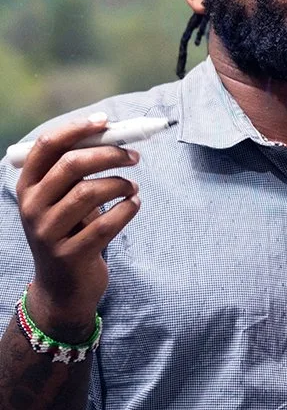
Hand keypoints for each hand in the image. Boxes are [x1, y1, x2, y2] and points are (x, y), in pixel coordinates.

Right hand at [14, 114, 140, 339]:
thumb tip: (114, 132)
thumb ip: (77, 171)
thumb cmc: (70, 230)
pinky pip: (107, 223)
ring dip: (122, 184)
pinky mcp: (69, 255)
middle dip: (110, 154)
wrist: (63, 287)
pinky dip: (128, 209)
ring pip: (90, 192)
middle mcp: (31, 208)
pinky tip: (134, 205)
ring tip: (133, 187)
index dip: (77, 129)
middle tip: (134, 156)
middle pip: (72, 165)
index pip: (46, 147)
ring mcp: (47, 233)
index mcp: (28, 187)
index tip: (106, 122)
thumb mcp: (63, 199)